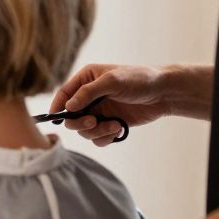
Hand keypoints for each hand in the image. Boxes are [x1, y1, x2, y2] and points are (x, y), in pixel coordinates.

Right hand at [48, 64, 177, 146]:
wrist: (163, 93)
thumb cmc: (139, 80)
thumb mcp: (112, 81)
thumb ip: (88, 92)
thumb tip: (69, 106)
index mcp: (86, 79)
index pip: (64, 93)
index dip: (58, 105)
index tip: (55, 117)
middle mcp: (89, 96)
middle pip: (71, 116)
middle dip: (79, 122)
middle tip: (92, 122)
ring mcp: (99, 111)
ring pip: (84, 130)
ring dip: (96, 131)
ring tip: (113, 126)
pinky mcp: (109, 124)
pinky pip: (97, 138)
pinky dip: (105, 137)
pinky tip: (118, 129)